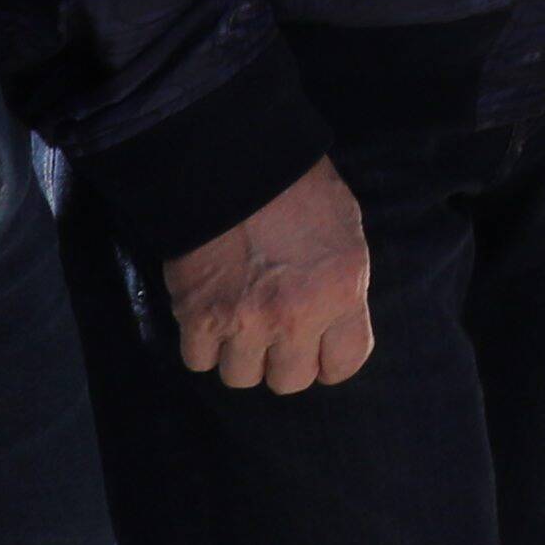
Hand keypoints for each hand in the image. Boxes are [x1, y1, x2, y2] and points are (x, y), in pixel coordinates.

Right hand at [165, 158, 375, 395]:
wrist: (233, 164)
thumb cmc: (299, 190)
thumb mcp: (345, 235)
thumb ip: (342, 287)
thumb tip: (332, 323)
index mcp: (342, 292)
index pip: (345, 364)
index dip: (330, 361)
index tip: (319, 351)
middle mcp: (296, 316)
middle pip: (290, 381)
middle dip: (283, 360)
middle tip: (274, 332)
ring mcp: (245, 321)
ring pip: (241, 377)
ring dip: (240, 355)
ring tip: (239, 323)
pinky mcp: (198, 317)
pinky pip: (199, 361)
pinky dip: (202, 344)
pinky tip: (209, 317)